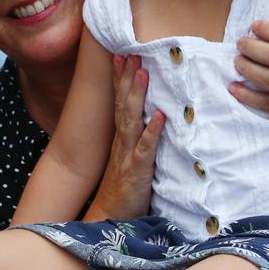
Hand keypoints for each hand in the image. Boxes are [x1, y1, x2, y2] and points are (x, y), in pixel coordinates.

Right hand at [85, 55, 163, 221]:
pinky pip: (145, 149)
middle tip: (133, 52)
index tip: (124, 54)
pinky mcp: (137, 171)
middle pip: (123, 104)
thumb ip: (139, 138)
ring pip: (131, 120)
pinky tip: (159, 116)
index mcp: (121, 137)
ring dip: (137, 95)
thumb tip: (153, 116)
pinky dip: (152, 132)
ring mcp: (128, 155)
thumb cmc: (125, 188)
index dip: (120, 78)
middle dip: (128, 77)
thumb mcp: (130, 158)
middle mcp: (122, 141)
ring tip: (143, 73)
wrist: (110, 217)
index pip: (119, 102)